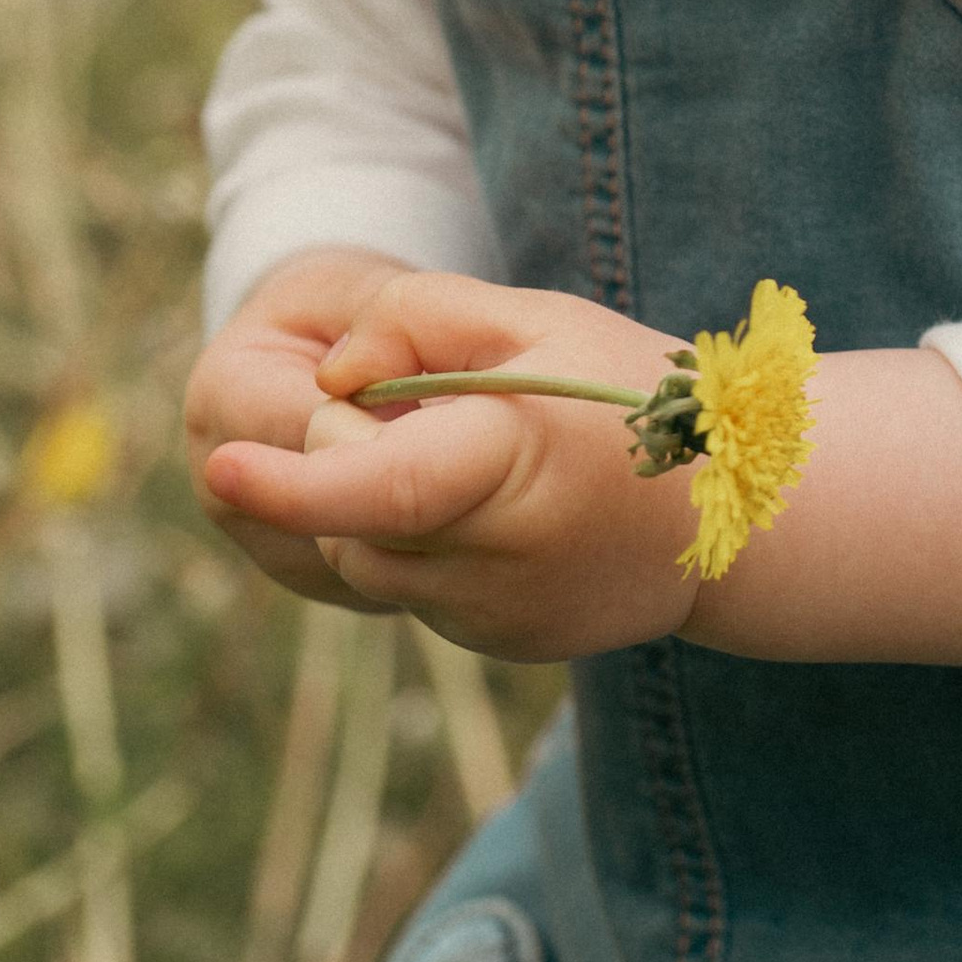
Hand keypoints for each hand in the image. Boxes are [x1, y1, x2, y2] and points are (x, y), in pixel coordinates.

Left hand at [198, 272, 701, 663]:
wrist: (745, 518)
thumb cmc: (640, 395)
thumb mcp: (537, 320)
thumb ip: (419, 323)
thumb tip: (330, 373)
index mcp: (511, 465)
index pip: (379, 490)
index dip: (290, 484)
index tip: (216, 466)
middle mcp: (496, 561)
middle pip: (351, 526)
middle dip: (337, 463)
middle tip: (405, 405)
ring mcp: (496, 618)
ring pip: (371, 564)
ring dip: (375, 505)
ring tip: (461, 449)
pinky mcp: (500, 641)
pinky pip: (414, 588)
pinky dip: (417, 540)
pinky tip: (490, 499)